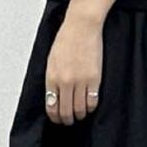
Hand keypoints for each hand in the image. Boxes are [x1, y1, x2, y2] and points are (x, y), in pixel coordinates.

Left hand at [44, 0, 103, 124]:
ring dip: (80, 115)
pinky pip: (92, 102)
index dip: (55, 117)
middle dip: (67, 120)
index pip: (51, 107)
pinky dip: (91, 107)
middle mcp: (65, 82)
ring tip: (80, 113)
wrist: (82, 26)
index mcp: (51, 77)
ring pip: (79, 110)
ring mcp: (80, 81)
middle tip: (69, 120)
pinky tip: (89, 104)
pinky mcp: (94, 79)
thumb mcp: (52, 60)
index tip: (58, 119)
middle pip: (65, 112)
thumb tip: (53, 97)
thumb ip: (52, 80)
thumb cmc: (66, 39)